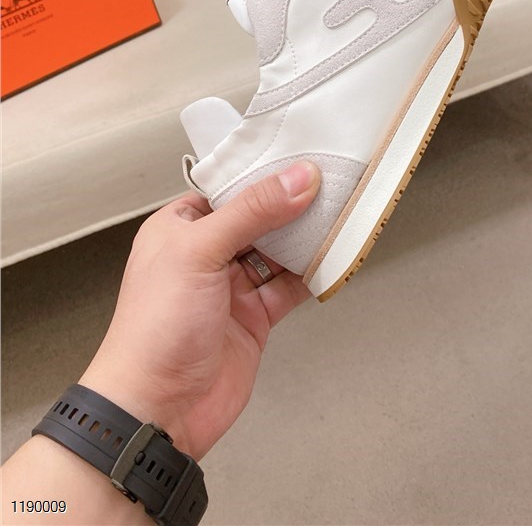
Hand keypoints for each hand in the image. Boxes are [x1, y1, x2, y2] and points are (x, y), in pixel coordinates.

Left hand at [80, 161, 319, 460]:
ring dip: (306, 238)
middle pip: (259, 217)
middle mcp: (206, 253)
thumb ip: (252, 212)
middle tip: (331, 182)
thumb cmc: (154, 330)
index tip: (302, 156)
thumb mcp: (200, 252)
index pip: (229, 187)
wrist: (157, 410)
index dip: (264, 172)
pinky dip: (312, 274)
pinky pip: (289, 287)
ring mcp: (231, 287)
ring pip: (278, 251)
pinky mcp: (254, 318)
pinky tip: (333, 259)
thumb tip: (297, 178)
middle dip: (292, 203)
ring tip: (340, 214)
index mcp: (179, 227)